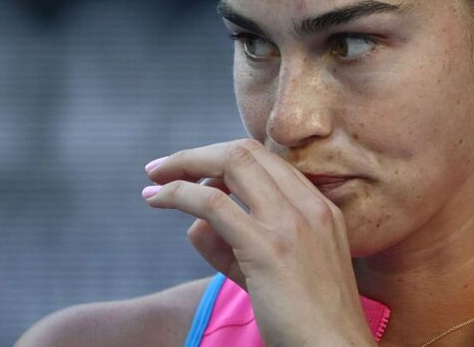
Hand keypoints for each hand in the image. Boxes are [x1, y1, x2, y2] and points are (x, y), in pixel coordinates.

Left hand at [143, 139, 374, 346]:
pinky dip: (177, 194)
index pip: (266, 160)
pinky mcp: (268, 247)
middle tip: (162, 167)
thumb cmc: (306, 323)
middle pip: (246, 151)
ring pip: (230, 163)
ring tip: (153, 182)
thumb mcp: (274, 273)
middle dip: (198, 154)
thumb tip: (195, 224)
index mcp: (320, 208)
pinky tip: (156, 200)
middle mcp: (309, 206)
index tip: (192, 171)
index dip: (221, 157)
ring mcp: (291, 223)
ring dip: (183, 165)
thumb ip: (236, 246)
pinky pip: (213, 204)